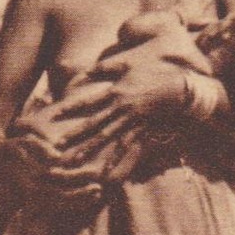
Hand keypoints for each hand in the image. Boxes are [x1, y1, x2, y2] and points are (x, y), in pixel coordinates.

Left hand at [46, 56, 188, 160]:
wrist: (179, 87)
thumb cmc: (154, 72)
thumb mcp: (128, 63)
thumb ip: (106, 67)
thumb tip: (86, 70)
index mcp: (115, 91)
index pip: (87, 101)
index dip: (70, 107)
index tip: (55, 114)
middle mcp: (119, 107)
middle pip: (92, 123)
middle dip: (74, 135)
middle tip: (56, 146)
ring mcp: (130, 120)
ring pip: (106, 137)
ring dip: (89, 149)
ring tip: (75, 161)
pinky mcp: (141, 129)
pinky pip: (126, 147)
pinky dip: (116, 159)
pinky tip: (106, 171)